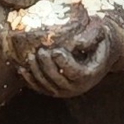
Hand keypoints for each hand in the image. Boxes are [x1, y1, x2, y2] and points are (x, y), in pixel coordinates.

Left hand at [8, 0, 123, 101]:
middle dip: (48, 67)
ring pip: (48, 86)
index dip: (65, 63)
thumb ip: (92, 35)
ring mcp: (66, 90)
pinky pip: (40, 88)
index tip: (56, 50)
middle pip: (59, 81)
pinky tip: (22, 68)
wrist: (100, 50)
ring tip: (31, 56)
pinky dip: (30, 80)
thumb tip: (77, 42)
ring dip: (37, 72)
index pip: (76, 73)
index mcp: (91, 74)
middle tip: (41, 51)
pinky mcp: (55, 89)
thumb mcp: (101, 32)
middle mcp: (79, 86)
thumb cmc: (99, 38)